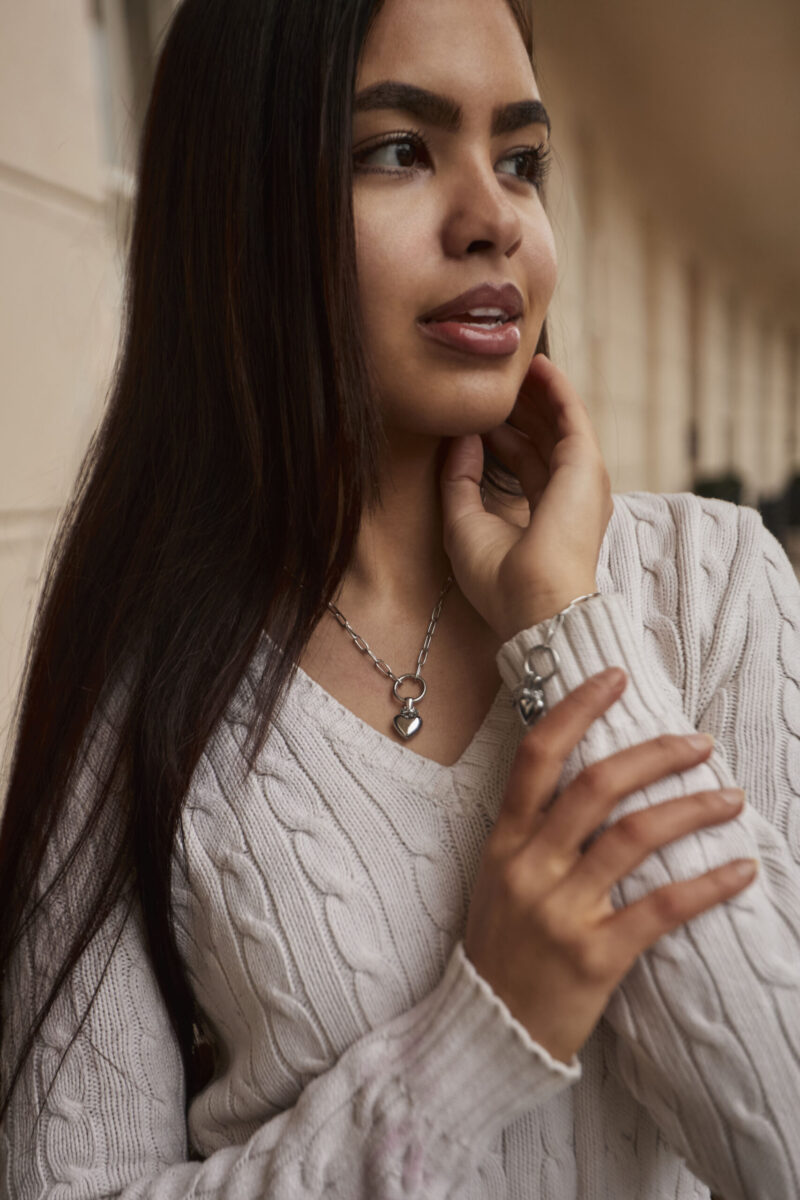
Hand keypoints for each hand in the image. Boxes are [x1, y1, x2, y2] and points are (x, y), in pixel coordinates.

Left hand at [439, 355, 611, 641]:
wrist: (533, 602)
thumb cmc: (500, 580)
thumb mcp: (464, 523)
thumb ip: (460, 480)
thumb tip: (460, 438)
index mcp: (545, 517)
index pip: (526, 464)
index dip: (503, 436)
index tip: (479, 415)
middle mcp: (569, 497)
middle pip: (544, 439)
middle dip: (522, 408)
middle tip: (498, 381)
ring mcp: (581, 481)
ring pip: (558, 424)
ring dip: (539, 394)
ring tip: (515, 367)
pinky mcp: (586, 466)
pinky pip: (571, 416)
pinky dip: (556, 390)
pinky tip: (539, 368)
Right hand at [463, 668, 756, 1063]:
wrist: (487, 1030)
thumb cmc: (501, 947)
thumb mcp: (498, 878)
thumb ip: (533, 832)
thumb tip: (591, 781)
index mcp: (505, 841)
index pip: (536, 756)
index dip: (576, 708)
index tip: (616, 678)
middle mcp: (530, 867)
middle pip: (596, 785)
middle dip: (655, 754)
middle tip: (700, 744)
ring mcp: (561, 912)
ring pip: (635, 837)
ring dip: (691, 809)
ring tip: (730, 799)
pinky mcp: (595, 956)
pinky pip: (661, 908)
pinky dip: (707, 885)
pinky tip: (740, 870)